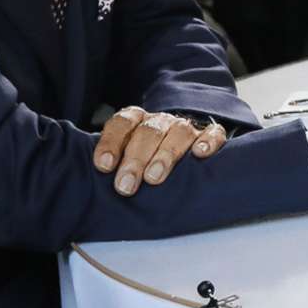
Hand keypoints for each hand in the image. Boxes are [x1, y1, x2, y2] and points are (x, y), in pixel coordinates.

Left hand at [92, 105, 226, 196]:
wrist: (177, 147)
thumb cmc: (146, 161)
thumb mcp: (124, 159)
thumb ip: (113, 165)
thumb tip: (93, 182)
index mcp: (137, 121)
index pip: (122, 123)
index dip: (111, 143)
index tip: (104, 166)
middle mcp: (161, 121)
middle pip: (149, 131)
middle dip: (135, 159)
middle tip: (126, 185)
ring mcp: (186, 128)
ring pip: (179, 132)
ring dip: (165, 154)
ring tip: (154, 178)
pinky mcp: (211, 135)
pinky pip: (214, 133)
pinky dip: (208, 141)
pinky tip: (200, 154)